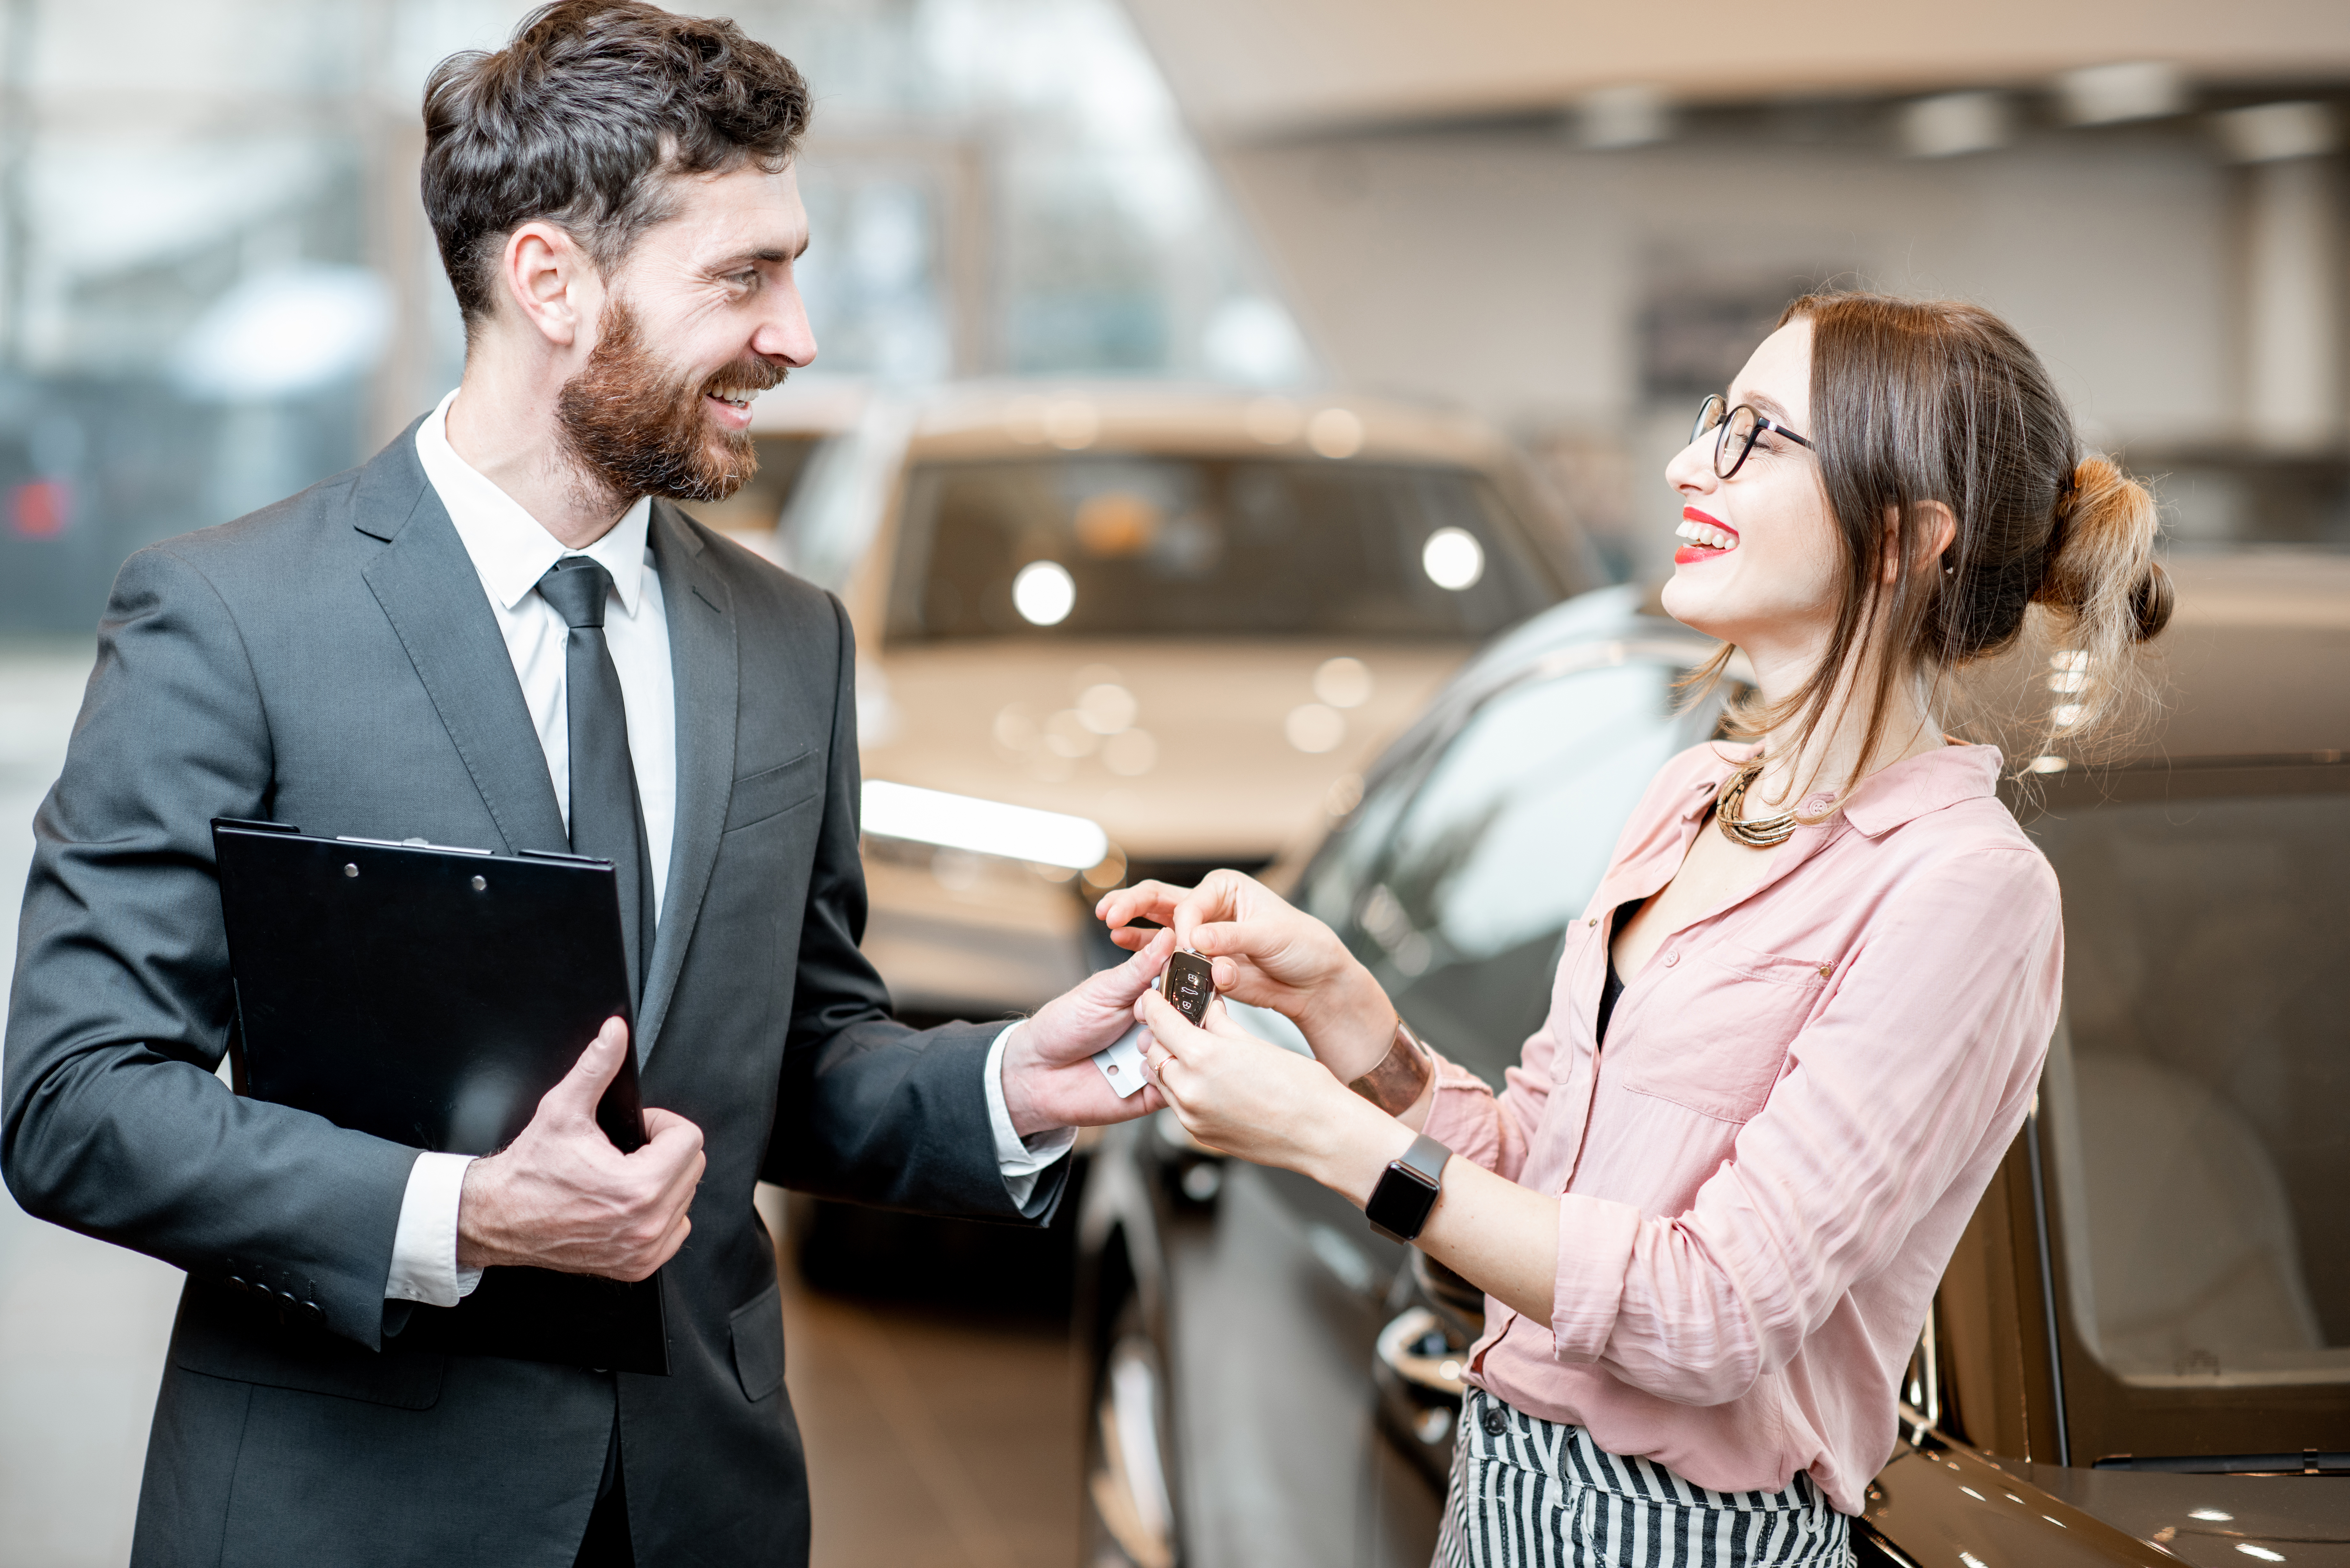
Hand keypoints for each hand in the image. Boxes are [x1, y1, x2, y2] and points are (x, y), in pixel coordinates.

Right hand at [457, 1018, 705, 1280]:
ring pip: (687, 1196)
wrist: (498, 1218)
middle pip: (693, 1166)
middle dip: (663, 1151)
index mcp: (638, 1187)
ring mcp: (643, 1249)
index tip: (635, 1130)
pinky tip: (628, 1202)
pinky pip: (677, 1229)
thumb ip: (596, 1066)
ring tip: (623, 1174)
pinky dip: (661, 1213)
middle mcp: (647, 1224)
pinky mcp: (637, 1266)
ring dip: (663, 1180)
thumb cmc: (528, 1171)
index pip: (690, 1139)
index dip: (660, 1125)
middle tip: (625, 1150)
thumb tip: (614, 1033)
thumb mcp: (562, 1108)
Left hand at [999, 927, 1176, 1137]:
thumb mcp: (1103, 990)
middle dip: (1175, 1017)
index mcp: (1150, 998)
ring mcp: (1158, 1059)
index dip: (1193, 983)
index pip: (1189, 986)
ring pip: (1188, 1053)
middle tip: (1142, 1017)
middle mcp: (1160, 1029)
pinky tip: (1133, 1070)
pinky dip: (1157, 1075)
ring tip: (1134, 1045)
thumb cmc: (1064, 1026)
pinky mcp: (1154, 1092)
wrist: (1036, 1073)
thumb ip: (1139, 969)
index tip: (1191, 979)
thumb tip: (1169, 937)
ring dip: (1163, 1045)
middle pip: (1195, 1021)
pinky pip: (1175, 1085)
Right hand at [1096, 870, 1397, 1081]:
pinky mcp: (1199, 962)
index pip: (1190, 901)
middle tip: (1110, 913)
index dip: (1182, 924)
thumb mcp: (1271, 935)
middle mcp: (1209, 907)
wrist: (1314, 982)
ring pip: (1158, 926)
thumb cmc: (1303, 945)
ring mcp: (1201, 935)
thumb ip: (1231, 938)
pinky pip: (1167, 956)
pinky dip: (1147, 953)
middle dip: (1134, 904)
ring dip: (1135, 928)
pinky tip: (1124, 946)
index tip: (1187, 946)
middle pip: (1161, 900)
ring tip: (1112, 928)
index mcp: (1226, 889)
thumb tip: (1195, 940)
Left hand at [1133, 986, 1408, 1194]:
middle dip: (1160, 1034)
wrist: (1320, 1134)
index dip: (1155, 1004)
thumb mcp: (1255, 1042)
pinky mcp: (1199, 1133)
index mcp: (1204, 1058)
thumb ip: (1221, 1024)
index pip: (1161, 1021)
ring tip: (1189, 1051)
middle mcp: (1190, 1090)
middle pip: (1154, 1052)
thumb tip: (1206, 1010)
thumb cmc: (1300, 1088)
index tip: (1154, 997)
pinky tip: (1203, 1079)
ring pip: (1161, 1080)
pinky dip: (1181, 1088)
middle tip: (1175, 1022)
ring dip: (1168, 1063)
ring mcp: (1192, 1116)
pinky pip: (1176, 1105)